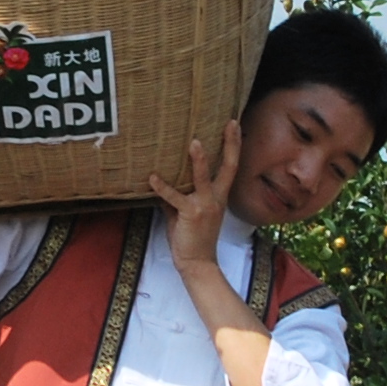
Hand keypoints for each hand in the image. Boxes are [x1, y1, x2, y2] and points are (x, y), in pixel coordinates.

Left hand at [150, 119, 242, 269]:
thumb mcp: (186, 211)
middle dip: (230, 144)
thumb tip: (160, 177)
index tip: (234, 124)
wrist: (197, 262)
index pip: (230, 166)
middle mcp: (216, 197)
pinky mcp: (190, 213)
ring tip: (194, 142)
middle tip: (230, 123)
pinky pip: (174, 197)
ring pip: (202, 178)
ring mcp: (205, 205)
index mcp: (219, 195)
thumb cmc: (191, 236)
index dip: (234, 144)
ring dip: (198, 160)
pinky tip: (152, 177)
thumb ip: (177, 193)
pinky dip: (162, 187)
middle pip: (228, 166)